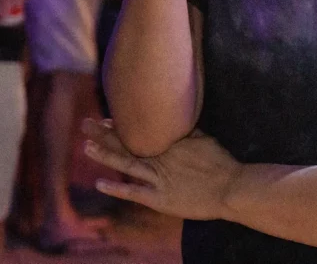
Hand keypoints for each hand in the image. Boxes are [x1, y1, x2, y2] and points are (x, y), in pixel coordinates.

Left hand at [83, 119, 239, 221]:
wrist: (231, 189)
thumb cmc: (221, 164)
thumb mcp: (205, 140)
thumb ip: (187, 131)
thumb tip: (176, 118)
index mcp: (170, 143)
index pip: (139, 133)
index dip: (120, 127)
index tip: (105, 119)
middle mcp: (161, 159)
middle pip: (127, 144)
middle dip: (105, 134)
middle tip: (85, 123)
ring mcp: (159, 179)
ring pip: (127, 164)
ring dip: (105, 155)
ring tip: (86, 146)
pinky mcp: (160, 199)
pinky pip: (135, 193)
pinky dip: (117, 189)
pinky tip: (99, 183)